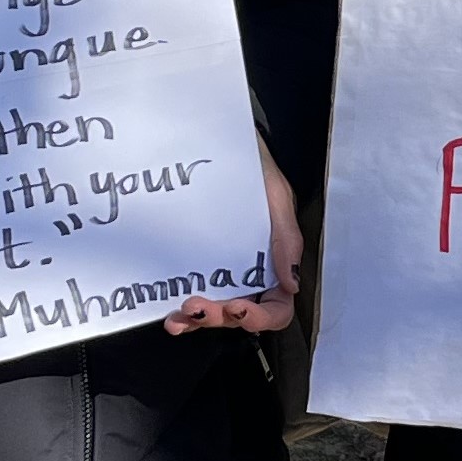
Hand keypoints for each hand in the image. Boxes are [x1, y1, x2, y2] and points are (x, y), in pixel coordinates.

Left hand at [165, 135, 303, 335]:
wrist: (219, 140)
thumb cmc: (255, 168)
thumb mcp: (276, 198)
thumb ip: (286, 239)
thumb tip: (292, 284)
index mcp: (275, 262)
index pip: (277, 306)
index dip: (260, 317)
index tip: (238, 307)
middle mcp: (249, 274)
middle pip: (241, 315)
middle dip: (221, 318)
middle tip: (198, 306)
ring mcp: (220, 272)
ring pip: (215, 312)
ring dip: (199, 320)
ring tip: (181, 315)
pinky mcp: (195, 264)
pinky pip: (190, 296)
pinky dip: (181, 312)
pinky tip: (168, 314)